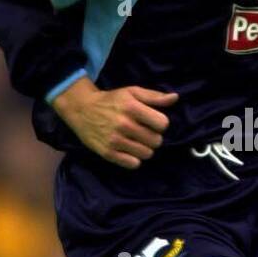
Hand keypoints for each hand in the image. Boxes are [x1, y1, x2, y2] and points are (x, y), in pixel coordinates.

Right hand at [51, 77, 177, 167]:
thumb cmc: (112, 100)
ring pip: (147, 154)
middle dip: (153, 137)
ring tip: (137, 142)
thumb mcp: (132, 92)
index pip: (163, 124)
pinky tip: (129, 150)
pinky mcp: (108, 153)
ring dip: (145, 149)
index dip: (160, 123)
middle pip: (156, 141)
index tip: (152, 122)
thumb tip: (175, 98)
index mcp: (132, 107)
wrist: (82, 109)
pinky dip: (134, 159)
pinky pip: (133, 164)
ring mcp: (115, 140)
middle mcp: (124, 124)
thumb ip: (154, 96)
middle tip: (144, 133)